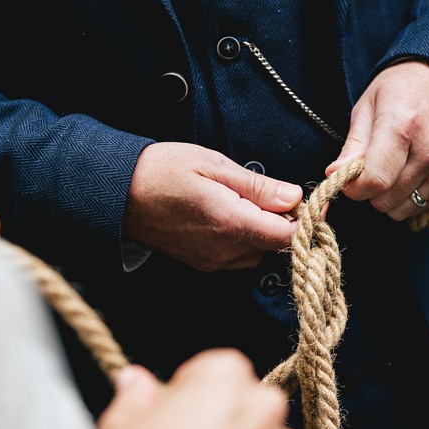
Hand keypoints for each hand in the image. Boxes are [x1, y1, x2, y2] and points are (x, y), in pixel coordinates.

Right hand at [124, 142, 301, 271]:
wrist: (116, 193)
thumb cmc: (161, 171)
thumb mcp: (213, 164)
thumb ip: (258, 186)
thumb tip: (295, 197)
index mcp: (229, 223)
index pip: (288, 236)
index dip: (306, 220)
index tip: (312, 202)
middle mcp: (221, 250)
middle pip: (275, 246)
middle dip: (282, 223)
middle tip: (273, 194)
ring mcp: (209, 260)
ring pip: (256, 253)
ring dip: (260, 232)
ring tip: (243, 202)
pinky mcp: (199, 263)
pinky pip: (235, 256)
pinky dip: (241, 239)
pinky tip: (226, 215)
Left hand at [333, 61, 428, 219]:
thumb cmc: (400, 91)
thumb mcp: (366, 108)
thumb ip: (352, 146)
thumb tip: (334, 175)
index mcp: (402, 127)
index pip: (375, 180)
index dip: (354, 188)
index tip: (348, 179)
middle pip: (387, 199)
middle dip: (369, 192)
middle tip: (369, 170)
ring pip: (404, 209)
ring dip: (389, 197)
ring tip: (389, 170)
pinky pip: (423, 204)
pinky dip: (408, 197)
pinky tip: (406, 173)